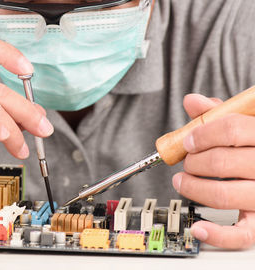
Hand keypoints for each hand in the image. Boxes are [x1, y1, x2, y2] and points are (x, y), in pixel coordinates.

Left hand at [172, 94, 254, 248]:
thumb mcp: (248, 123)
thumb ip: (222, 113)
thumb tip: (193, 102)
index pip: (231, 129)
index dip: (201, 134)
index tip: (187, 141)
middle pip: (221, 161)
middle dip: (193, 162)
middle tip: (186, 162)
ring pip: (222, 194)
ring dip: (192, 188)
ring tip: (182, 181)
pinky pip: (241, 234)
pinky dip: (216, 234)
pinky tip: (199, 227)